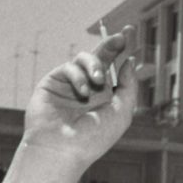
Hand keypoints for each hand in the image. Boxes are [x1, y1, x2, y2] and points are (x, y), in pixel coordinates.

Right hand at [21, 34, 136, 166]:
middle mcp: (89, 88)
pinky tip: (82, 91)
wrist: (63, 148)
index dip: (122, 51)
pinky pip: (70, 68)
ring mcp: (70, 84)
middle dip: (111, 45)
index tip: (130, 33)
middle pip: (101, 58)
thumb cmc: (94, 137)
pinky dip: (79, 76)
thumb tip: (129, 61)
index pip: (116, 68)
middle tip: (121, 37)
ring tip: (99, 80)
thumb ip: (128, 86)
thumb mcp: (122, 112)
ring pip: (85, 59)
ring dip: (96, 65)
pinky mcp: (53, 82)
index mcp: (107, 97)